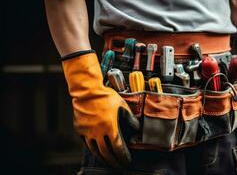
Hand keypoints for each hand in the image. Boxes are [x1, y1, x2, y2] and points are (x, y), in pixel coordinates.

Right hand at [62, 51, 138, 167]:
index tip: (126, 160)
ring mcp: (87, 132)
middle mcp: (98, 132)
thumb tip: (137, 128)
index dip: (123, 156)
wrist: (87, 91)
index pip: (118, 147)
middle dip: (113, 161)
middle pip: (106, 152)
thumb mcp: (122, 105)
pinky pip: (85, 142)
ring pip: (95, 150)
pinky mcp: (79, 129)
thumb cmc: (105, 96)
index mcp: (110, 127)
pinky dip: (92, 148)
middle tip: (118, 165)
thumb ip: (130, 118)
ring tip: (107, 161)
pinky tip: (96, 150)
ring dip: (102, 157)